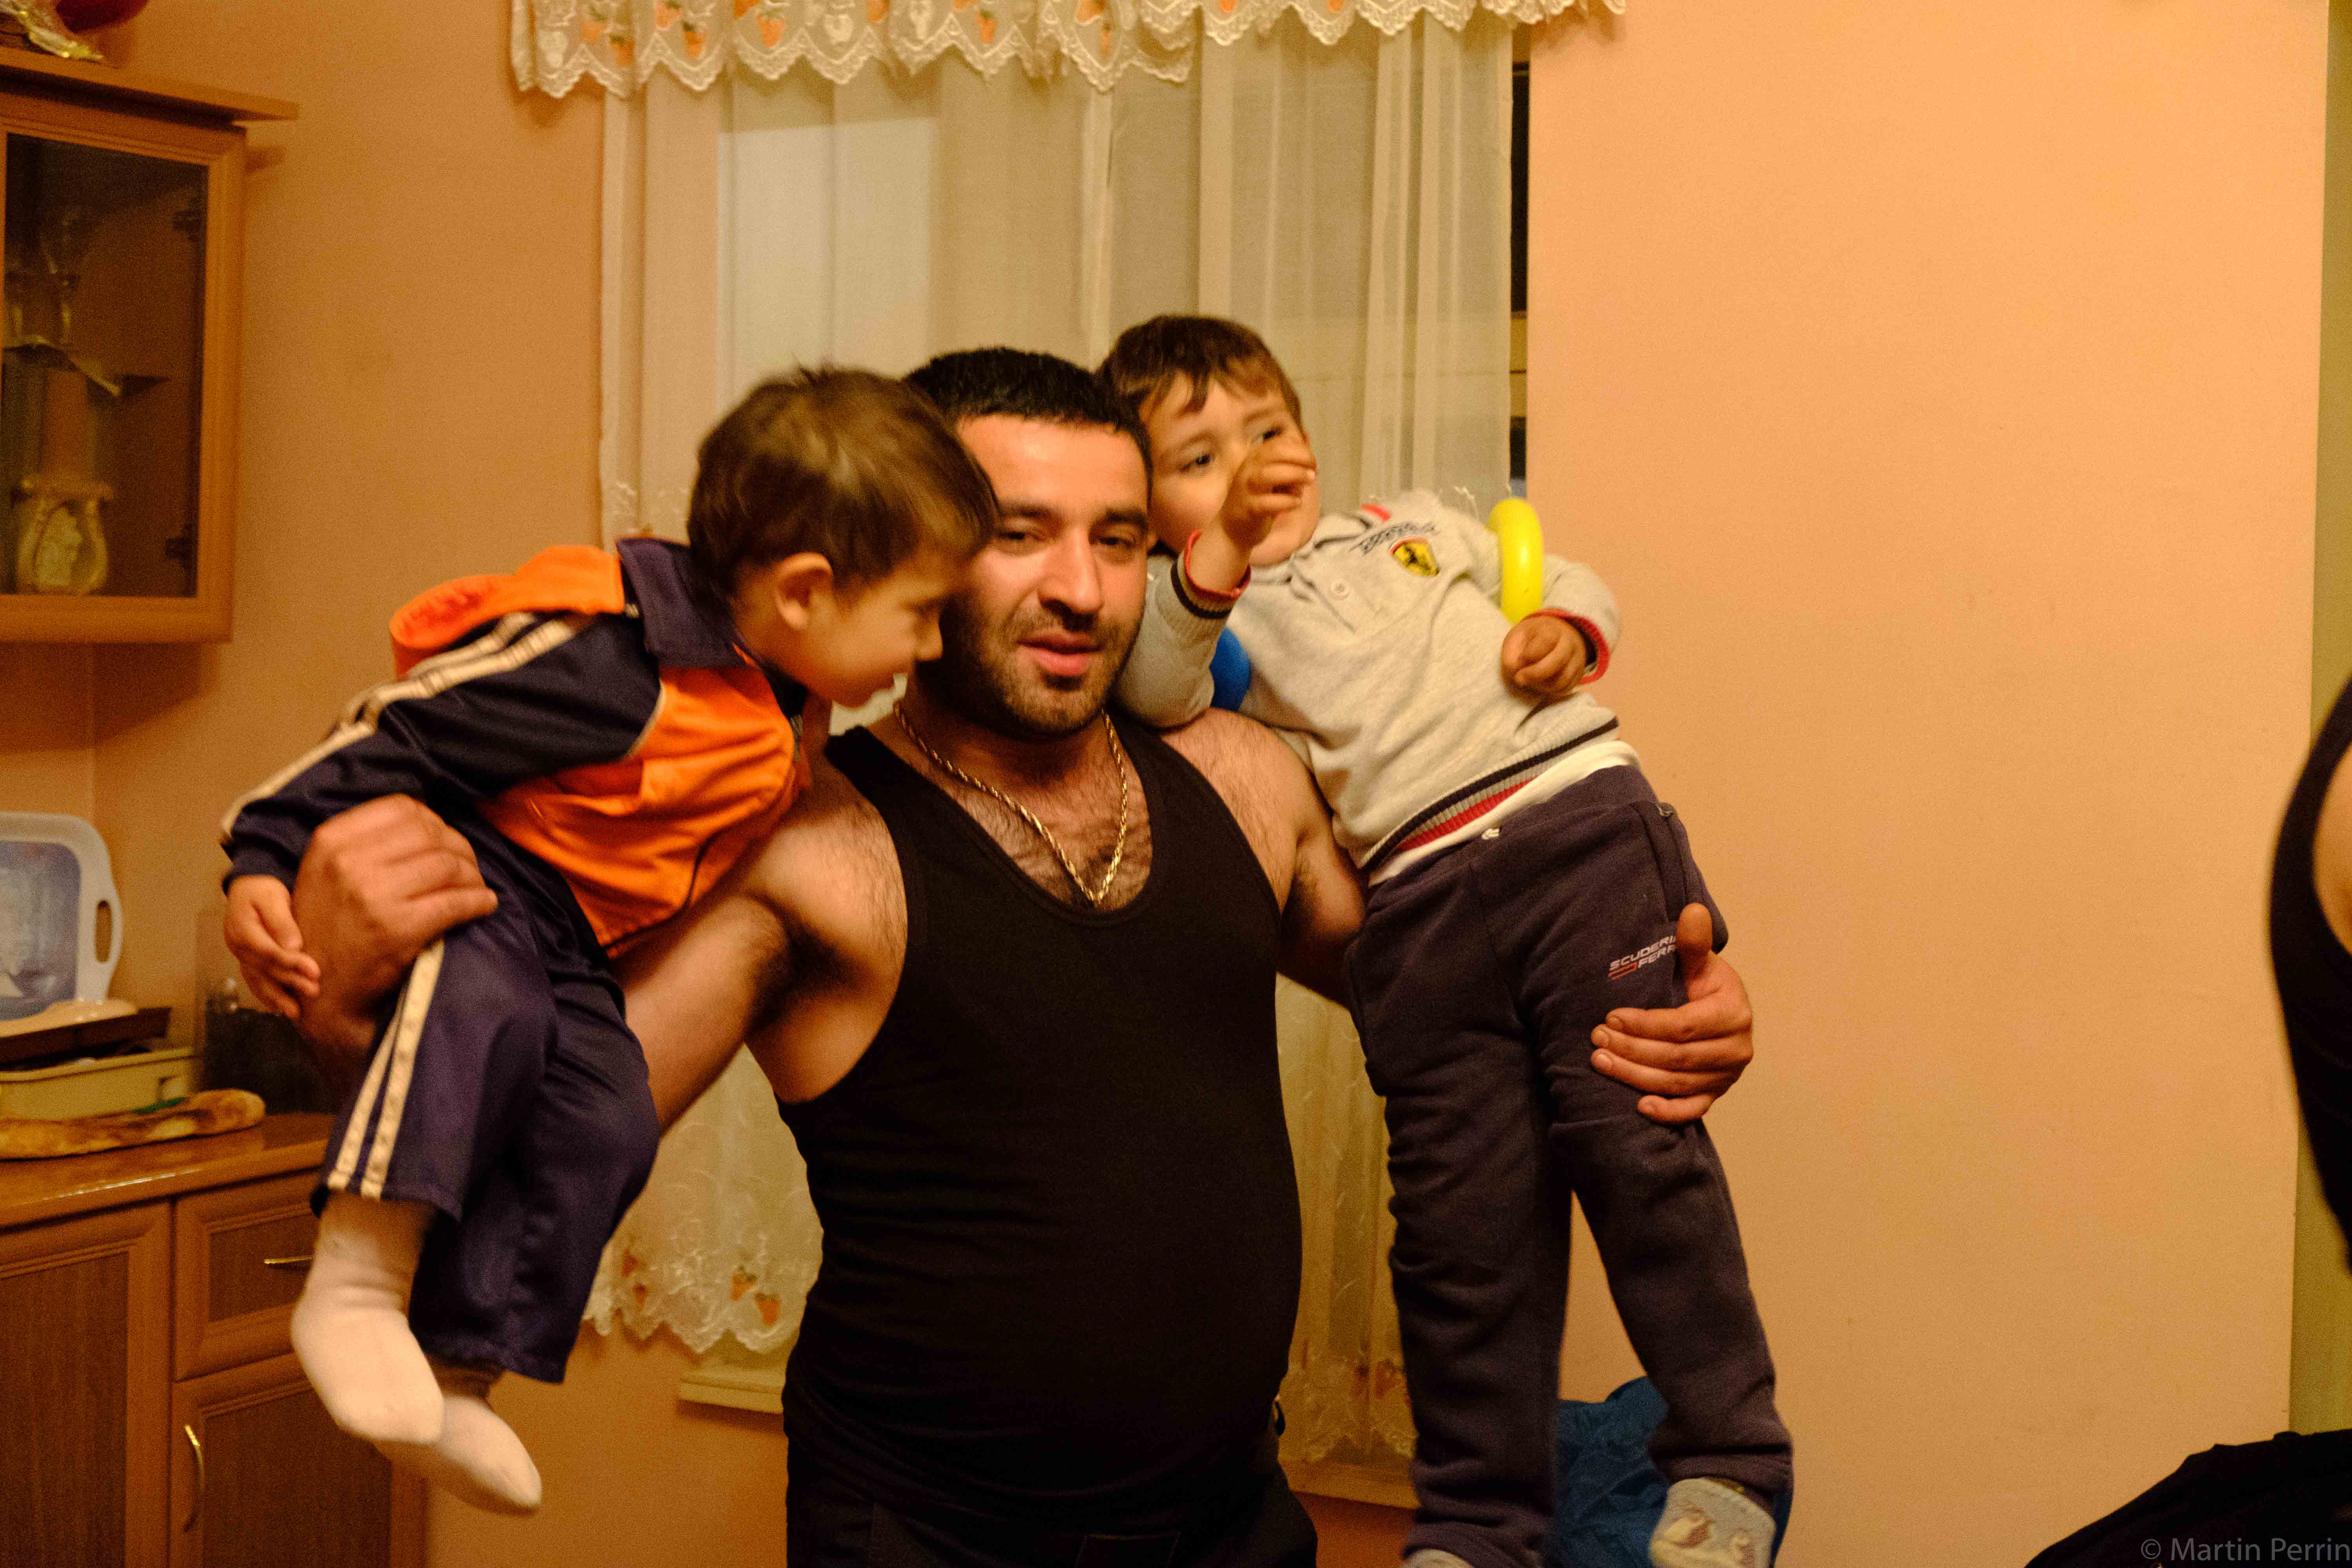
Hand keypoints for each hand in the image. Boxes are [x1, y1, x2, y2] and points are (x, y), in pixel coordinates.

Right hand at [223, 875, 319, 1018]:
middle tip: (314, 992)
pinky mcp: (247, 960)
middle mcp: (238, 946)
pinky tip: (278, 1009)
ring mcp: (240, 955)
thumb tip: (293, 946)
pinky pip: (255, 980)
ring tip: (295, 1013)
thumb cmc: (263, 890)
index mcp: (243, 929)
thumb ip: (281, 920)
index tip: (315, 971)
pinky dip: (266, 995)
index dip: (292, 963)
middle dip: (290, 982)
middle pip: (266, 968)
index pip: (269, 951)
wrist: (247, 888)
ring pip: (258, 979)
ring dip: (277, 997)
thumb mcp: (272, 897)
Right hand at [290, 797, 497, 1083]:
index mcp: (331, 840)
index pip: (403, 808)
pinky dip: (479, 901)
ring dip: (473, 877)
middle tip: (468, 869)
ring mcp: (372, 895)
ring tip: (475, 888)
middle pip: (432, 834)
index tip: (444, 841)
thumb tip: (429, 820)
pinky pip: (457, 902)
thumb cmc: (332, 925)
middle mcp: (348, 862)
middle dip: (460, 849)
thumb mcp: (328, 870)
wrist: (321, 989)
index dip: (434, 822)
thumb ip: (368, 840)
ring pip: (449, 865)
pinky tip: (484, 905)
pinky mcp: (396, 929)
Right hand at [1190, 436, 1317, 592]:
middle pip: (1274, 453)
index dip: (1299, 449)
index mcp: (1254, 459)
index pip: (1278, 444)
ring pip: (1269, 475)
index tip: (1312, 462)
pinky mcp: (1248, 509)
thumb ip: (1289, 471)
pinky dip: (1286, 501)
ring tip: (1309, 481)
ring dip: (1294, 475)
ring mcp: (1246, 489)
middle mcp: (1248, 469)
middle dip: (1300, 457)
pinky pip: (1267, 503)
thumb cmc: (1257, 500)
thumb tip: (1312, 467)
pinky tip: (1297, 502)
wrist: (1231, 529)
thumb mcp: (1272, 481)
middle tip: (1314, 470)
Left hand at [1500, 614, 1590, 700]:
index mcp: (1552, 629)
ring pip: (1562, 680)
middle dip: (1534, 674)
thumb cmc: (1531, 638)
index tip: (1521, 658)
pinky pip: (1566, 689)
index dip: (1530, 654)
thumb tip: (1516, 672)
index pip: (1546, 642)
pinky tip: (1541, 684)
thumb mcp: (1517, 637)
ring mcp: (1577, 660)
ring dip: (1541, 686)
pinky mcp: (1579, 675)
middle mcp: (1569, 644)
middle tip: (1519, 678)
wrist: (1556, 636)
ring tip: (1530, 681)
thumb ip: (1511, 653)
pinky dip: (1551, 691)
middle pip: (1557, 662)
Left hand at [1589, 904, 1751, 1122]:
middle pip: (1676, 1057)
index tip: (1610, 1017)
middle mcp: (1736, 1049)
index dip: (1645, 1024)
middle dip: (1632, 1050)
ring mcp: (1726, 1077)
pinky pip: (1692, 1110)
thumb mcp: (1699, 962)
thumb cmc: (1701, 984)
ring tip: (1600, 1062)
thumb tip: (1692, 911)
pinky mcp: (1715, 1095)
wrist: (1716, 1010)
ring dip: (1635, 1076)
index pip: (1683, 1025)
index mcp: (1734, 1013)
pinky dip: (1667, 1112)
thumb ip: (1693, 942)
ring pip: (1677, 1083)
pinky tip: (1639, 1106)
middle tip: (1596, 1040)